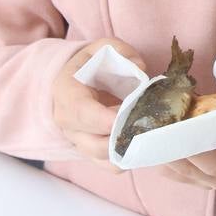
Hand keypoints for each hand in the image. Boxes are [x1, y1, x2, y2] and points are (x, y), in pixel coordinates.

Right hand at [52, 37, 141, 168]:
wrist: (75, 82)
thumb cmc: (90, 65)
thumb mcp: (102, 48)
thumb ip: (121, 52)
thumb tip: (140, 69)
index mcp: (67, 95)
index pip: (82, 113)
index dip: (105, 119)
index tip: (127, 117)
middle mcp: (69, 124)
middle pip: (94, 144)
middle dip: (123, 138)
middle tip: (147, 124)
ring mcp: (80, 142)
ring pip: (104, 159)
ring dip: (129, 149)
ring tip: (148, 133)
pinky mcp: (92, 153)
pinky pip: (110, 166)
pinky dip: (128, 159)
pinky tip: (144, 143)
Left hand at [159, 85, 215, 188]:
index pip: (214, 164)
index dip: (193, 151)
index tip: (176, 129)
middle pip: (187, 170)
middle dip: (167, 147)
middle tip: (152, 123)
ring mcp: (205, 180)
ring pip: (173, 171)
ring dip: (160, 149)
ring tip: (152, 124)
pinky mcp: (193, 176)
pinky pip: (170, 169)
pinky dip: (161, 152)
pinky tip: (156, 132)